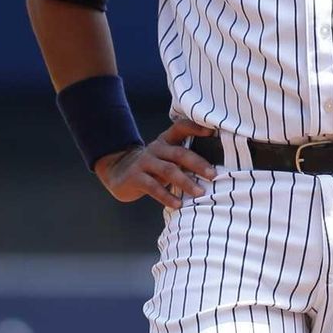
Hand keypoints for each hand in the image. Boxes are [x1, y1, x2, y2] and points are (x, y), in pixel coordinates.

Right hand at [93, 119, 217, 208]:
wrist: (118, 172)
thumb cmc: (152, 167)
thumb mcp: (165, 157)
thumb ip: (183, 158)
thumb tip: (214, 169)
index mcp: (165, 141)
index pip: (181, 128)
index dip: (195, 127)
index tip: (213, 132)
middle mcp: (155, 148)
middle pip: (179, 153)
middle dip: (198, 164)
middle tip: (213, 175)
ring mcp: (144, 162)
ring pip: (168, 170)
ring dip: (185, 182)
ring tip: (199, 193)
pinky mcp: (135, 177)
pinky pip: (153, 187)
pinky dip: (167, 196)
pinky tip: (178, 205)